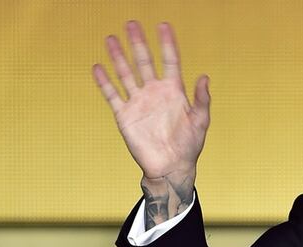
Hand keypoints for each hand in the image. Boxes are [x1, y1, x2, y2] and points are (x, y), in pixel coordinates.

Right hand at [93, 21, 208, 225]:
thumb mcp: (200, 121)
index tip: (163, 25)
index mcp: (174, 91)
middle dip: (138, 43)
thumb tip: (204, 77)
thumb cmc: (189, 146)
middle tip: (132, 24)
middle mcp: (154, 92)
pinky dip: (105, 82)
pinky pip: (112, 95)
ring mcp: (138, 102)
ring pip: (126, 74)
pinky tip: (98, 66)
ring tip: (111, 38)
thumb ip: (202, 99)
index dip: (167, 43)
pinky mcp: (125, 115)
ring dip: (119, 57)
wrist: (171, 167)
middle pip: (144, 62)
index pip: (170, 61)